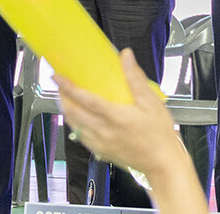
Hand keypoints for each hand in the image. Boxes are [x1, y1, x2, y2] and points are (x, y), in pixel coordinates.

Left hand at [56, 49, 193, 182]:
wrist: (162, 163)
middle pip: (74, 113)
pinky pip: (81, 137)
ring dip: (67, 111)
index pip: (85, 99)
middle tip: (60, 84)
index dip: (68, 87)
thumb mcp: (151, 102)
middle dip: (63, 97)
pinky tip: (78, 119)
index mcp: (115, 117)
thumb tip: (126, 56)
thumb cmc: (159, 133)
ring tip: (66, 98)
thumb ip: (136, 78)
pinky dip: (75, 125)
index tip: (58, 76)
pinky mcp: (101, 152)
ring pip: (74, 126)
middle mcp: (104, 132)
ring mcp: (100, 144)